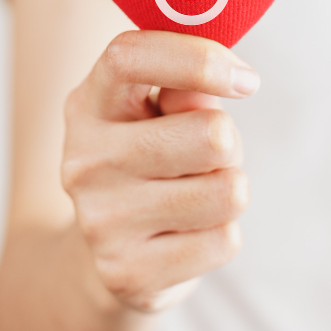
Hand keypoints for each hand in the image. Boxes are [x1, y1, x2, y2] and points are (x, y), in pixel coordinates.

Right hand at [61, 30, 258, 312]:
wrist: (112, 253)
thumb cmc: (153, 158)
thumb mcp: (160, 111)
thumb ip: (189, 88)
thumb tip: (224, 81)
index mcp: (90, 104)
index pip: (130, 57)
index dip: (199, 59)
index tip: (246, 81)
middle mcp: (85, 160)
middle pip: (212, 135)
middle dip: (229, 145)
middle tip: (206, 158)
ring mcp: (101, 220)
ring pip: (228, 191)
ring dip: (229, 190)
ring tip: (196, 194)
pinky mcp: (128, 272)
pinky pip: (225, 241)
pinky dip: (221, 235)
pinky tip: (187, 234)